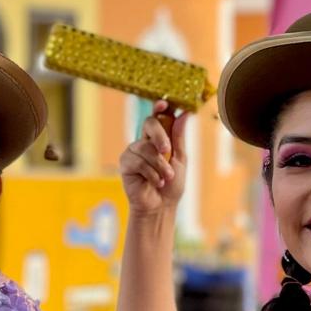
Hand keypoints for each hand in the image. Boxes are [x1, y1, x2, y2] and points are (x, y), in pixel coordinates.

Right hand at [119, 101, 188, 216]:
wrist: (160, 206)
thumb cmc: (171, 184)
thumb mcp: (180, 159)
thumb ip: (179, 137)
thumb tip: (185, 114)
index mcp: (159, 137)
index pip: (158, 116)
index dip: (160, 107)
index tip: (164, 104)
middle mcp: (144, 141)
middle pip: (150, 124)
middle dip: (160, 136)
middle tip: (168, 151)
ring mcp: (133, 151)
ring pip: (146, 148)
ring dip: (160, 165)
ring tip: (166, 178)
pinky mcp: (125, 163)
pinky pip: (139, 162)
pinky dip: (151, 174)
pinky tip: (155, 183)